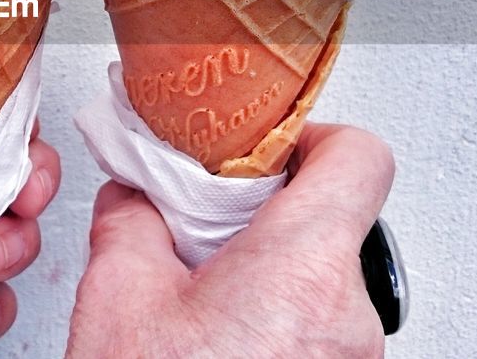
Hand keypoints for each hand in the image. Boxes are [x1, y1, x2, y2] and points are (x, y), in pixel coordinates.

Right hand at [68, 124, 394, 357]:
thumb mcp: (117, 301)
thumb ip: (130, 222)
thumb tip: (135, 196)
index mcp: (301, 271)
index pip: (359, 159)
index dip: (314, 139)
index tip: (269, 151)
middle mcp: (347, 320)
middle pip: (335, 224)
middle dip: (268, 219)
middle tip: (212, 231)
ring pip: (325, 284)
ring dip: (270, 277)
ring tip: (204, 300)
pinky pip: (320, 332)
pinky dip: (275, 323)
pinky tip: (218, 342)